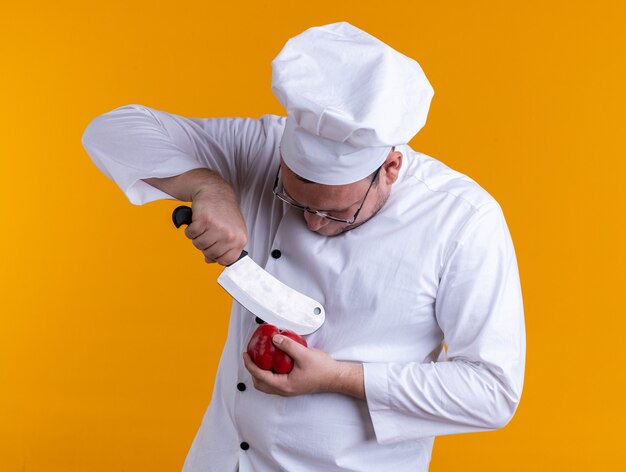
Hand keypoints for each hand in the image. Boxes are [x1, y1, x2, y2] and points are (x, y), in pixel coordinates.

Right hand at [184, 182, 247, 265]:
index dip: (216, 257)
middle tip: (208, 233)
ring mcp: (218, 228)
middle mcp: (230, 235)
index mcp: (240, 239)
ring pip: (199, 245)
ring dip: (197, 237)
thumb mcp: (232, 231)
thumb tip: (209, 260)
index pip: (226, 260)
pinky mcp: (204, 221)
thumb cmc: (225, 211)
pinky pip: (191, 235)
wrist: (215, 191)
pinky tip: (198, 221)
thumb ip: (224, 248)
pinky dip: (190, 229)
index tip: (213, 250)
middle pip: (210, 254)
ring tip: (204, 227)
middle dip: (205, 246)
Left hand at [242, 334, 364, 399]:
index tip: (245, 354)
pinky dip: (269, 372)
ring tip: (260, 358)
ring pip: (267, 384)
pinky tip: (273, 361)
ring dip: (260, 372)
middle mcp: (284, 390)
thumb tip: (274, 339)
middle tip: (250, 356)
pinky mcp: (293, 385)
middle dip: (252, 370)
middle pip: (260, 383)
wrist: (336, 377)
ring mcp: (288, 389)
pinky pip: (274, 381)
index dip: (250, 364)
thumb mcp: (304, 354)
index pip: (260, 375)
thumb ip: (288, 346)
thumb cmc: (323, 370)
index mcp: (284, 385)